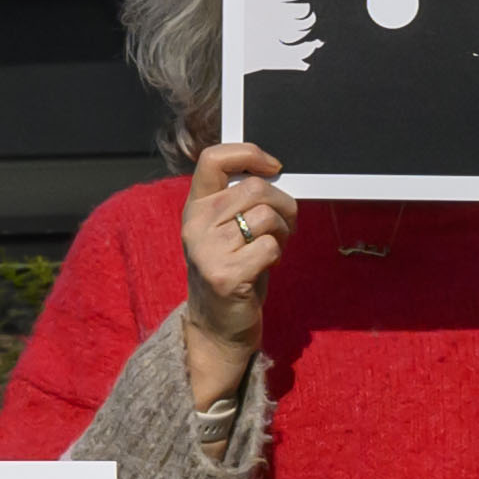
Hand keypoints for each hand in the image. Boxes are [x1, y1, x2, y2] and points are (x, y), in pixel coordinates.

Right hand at [174, 141, 293, 413]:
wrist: (217, 325)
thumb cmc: (231, 270)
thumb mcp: (226, 229)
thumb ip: (240, 202)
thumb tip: (275, 175)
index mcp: (194, 207)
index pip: (213, 158)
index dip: (248, 153)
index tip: (273, 166)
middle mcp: (195, 225)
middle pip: (255, 188)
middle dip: (284, 204)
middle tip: (284, 225)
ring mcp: (207, 250)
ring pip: (267, 216)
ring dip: (283, 232)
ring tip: (273, 247)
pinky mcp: (225, 274)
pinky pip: (270, 246)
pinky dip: (277, 255)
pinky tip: (266, 267)